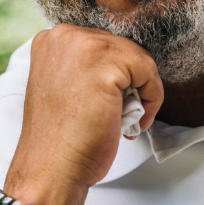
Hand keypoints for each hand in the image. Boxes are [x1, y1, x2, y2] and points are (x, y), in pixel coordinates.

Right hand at [5, 25, 164, 204]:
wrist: (51, 169)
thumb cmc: (59, 137)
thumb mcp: (63, 84)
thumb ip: (82, 65)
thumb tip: (120, 64)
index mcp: (51, 38)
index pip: (103, 42)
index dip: (115, 73)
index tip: (109, 100)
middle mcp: (65, 35)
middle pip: (122, 47)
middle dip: (129, 82)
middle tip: (119, 113)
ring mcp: (85, 47)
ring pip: (138, 58)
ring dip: (141, 90)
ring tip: (125, 118)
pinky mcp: (106, 68)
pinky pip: (149, 73)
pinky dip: (152, 99)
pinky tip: (134, 122)